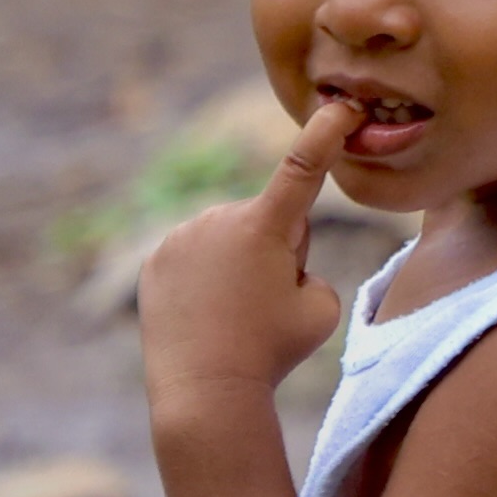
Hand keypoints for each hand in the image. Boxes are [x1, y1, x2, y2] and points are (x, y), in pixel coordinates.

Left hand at [140, 96, 362, 418]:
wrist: (202, 390)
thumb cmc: (272, 350)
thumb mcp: (322, 306)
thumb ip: (310, 269)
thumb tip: (279, 259)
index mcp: (264, 226)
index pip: (303, 168)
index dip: (324, 134)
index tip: (339, 106)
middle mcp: (218, 219)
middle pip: (269, 220)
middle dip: (279, 247)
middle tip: (268, 301)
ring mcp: (181, 237)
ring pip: (231, 237)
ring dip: (241, 262)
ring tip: (232, 314)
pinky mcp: (157, 258)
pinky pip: (198, 253)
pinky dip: (207, 276)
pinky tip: (206, 312)